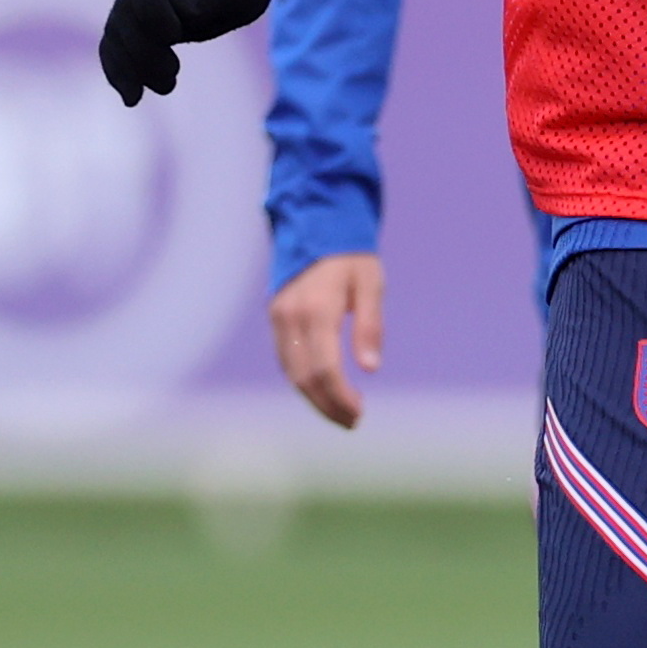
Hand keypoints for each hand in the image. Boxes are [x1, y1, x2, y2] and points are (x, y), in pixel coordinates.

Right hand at [99, 0, 288, 103]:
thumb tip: (182, 13)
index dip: (152, 11)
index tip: (173, 37)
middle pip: (126, 15)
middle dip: (144, 51)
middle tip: (172, 76)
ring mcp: (132, 0)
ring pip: (116, 35)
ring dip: (131, 68)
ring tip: (166, 88)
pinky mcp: (133, 23)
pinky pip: (115, 47)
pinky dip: (119, 72)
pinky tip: (132, 98)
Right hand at [271, 252, 384, 428]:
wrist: (316, 225)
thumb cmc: (351, 257)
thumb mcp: (371, 285)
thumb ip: (371, 326)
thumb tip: (371, 369)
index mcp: (317, 310)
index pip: (324, 368)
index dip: (339, 397)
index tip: (359, 413)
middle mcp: (291, 317)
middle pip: (303, 377)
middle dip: (327, 405)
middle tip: (353, 421)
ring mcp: (278, 318)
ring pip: (290, 372)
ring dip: (314, 398)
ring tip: (341, 413)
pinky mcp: (275, 318)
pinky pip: (286, 359)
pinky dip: (302, 381)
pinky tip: (323, 390)